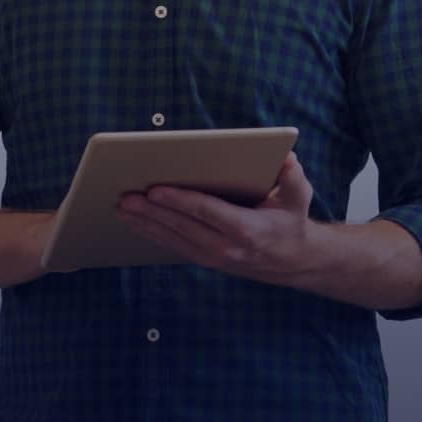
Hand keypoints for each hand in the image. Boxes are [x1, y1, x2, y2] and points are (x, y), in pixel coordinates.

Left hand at [118, 152, 321, 285]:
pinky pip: (174, 246)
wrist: (294, 261)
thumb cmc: (292, 220)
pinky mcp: (206, 260)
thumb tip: (288, 160)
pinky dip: (153, 234)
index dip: (179, 201)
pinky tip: (136, 223)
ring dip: (146, 223)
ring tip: (122, 208)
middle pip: (182, 226)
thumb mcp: (299, 197)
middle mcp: (226, 247)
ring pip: (173, 239)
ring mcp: (214, 257)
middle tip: (127, 196)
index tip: (155, 190)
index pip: (206, 212)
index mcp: (246, 229)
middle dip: (152, 211)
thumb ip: (294, 178)